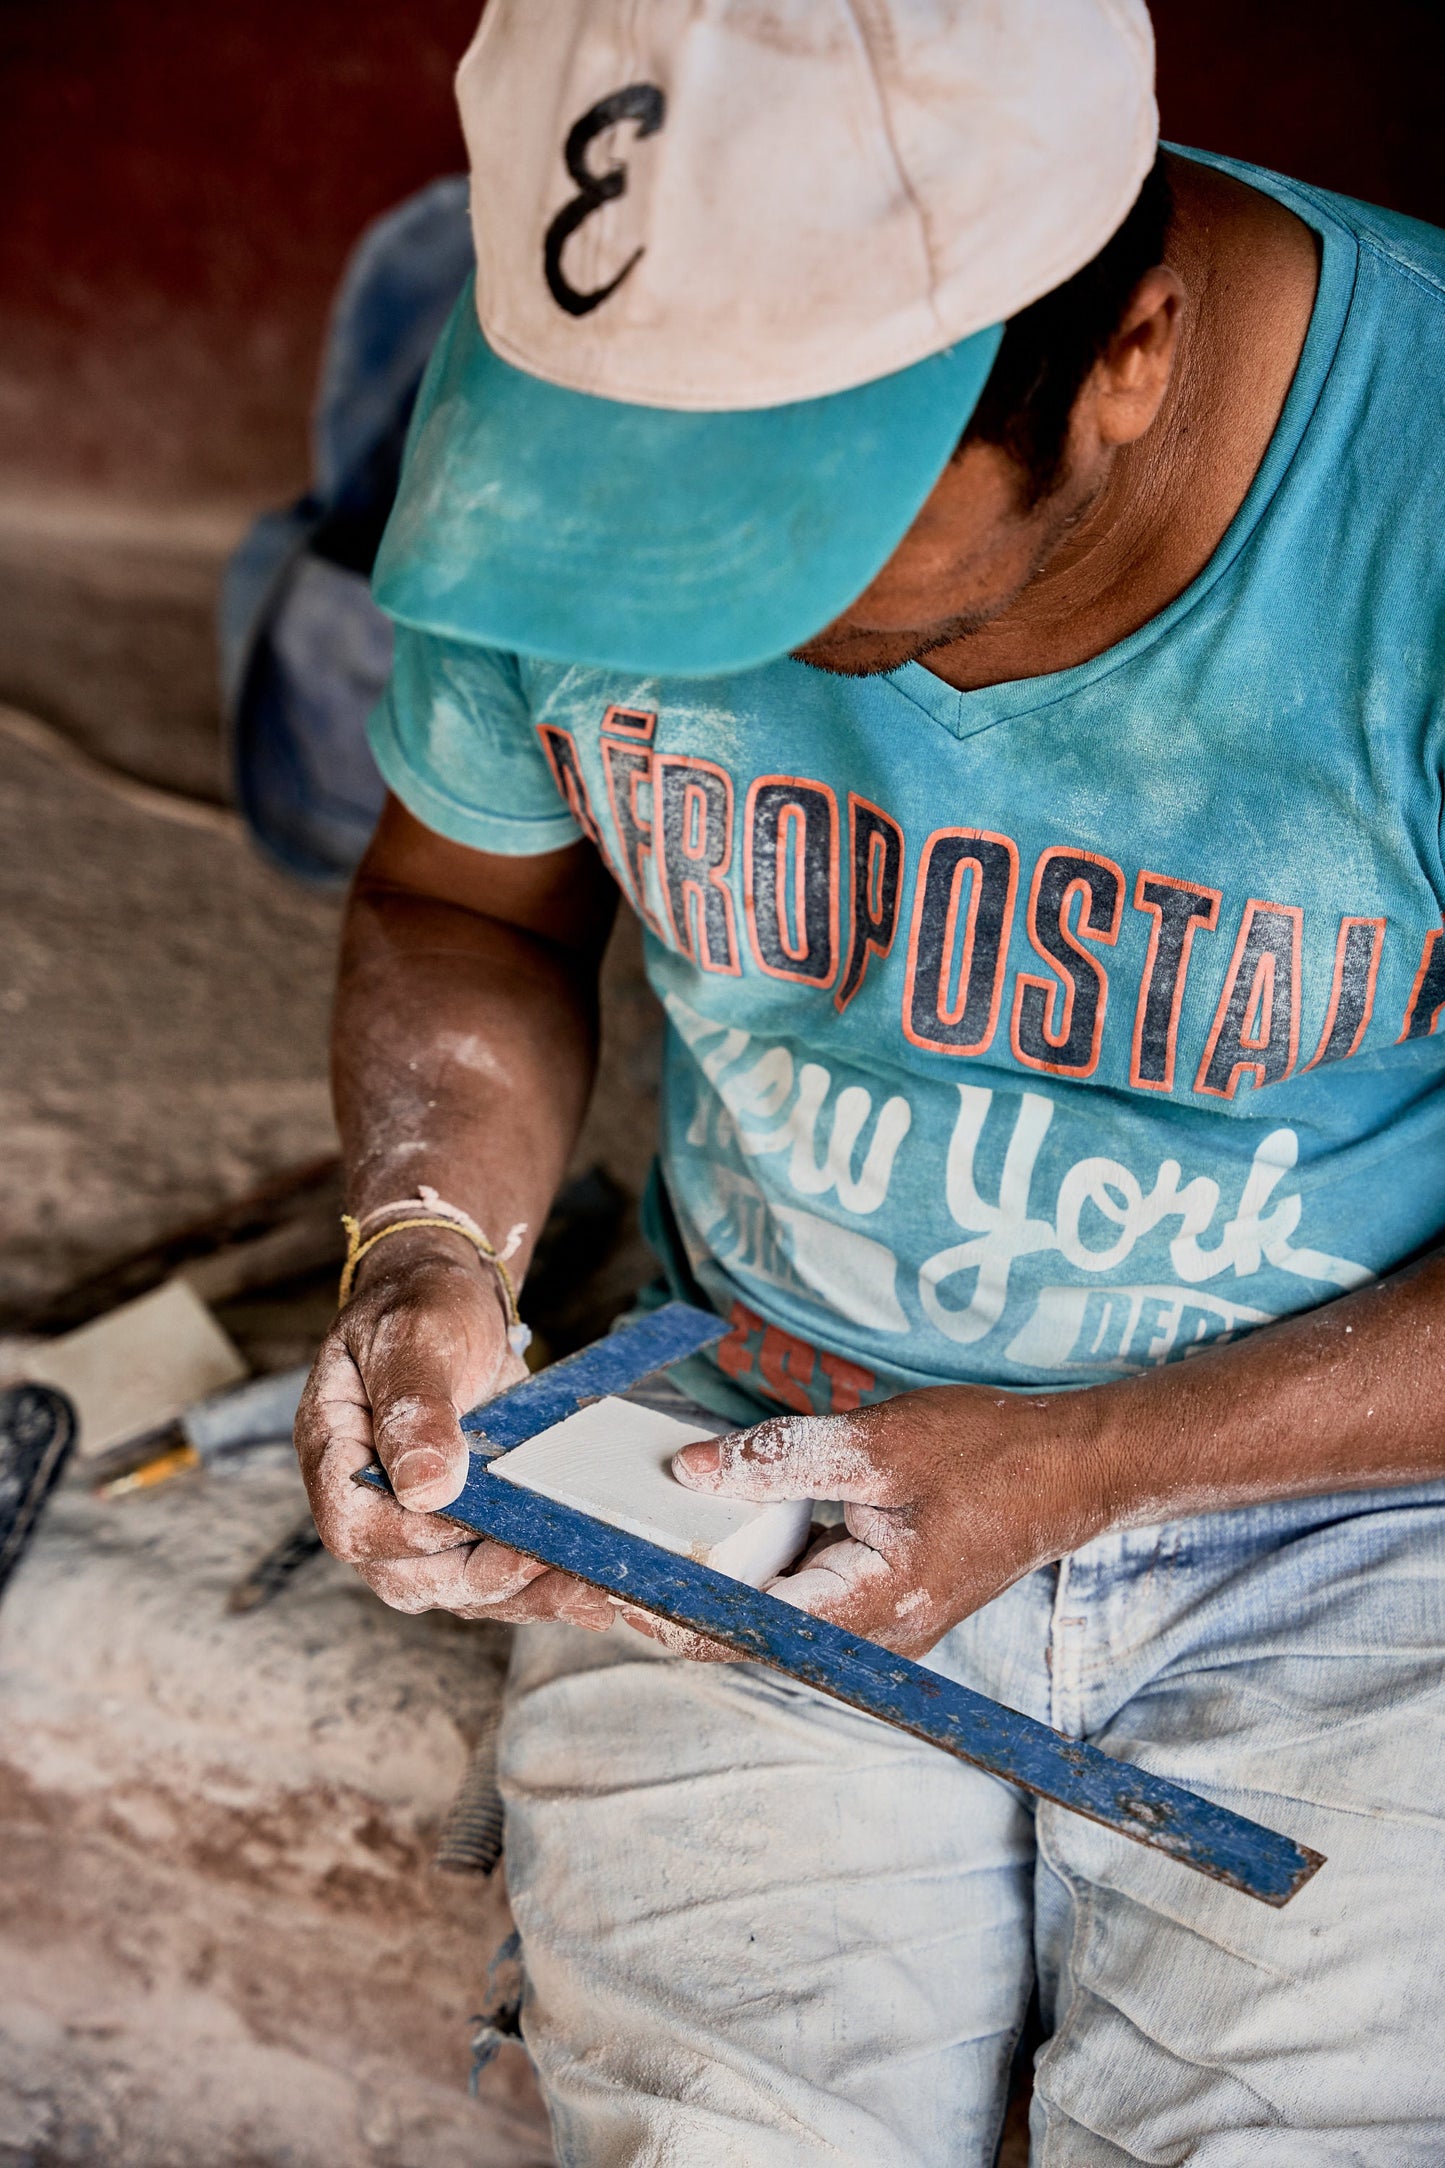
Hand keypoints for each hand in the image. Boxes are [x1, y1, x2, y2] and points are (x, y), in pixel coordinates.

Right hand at [294, 1229, 612, 1629]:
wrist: (452, 1297)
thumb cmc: (421, 1304)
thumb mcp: (414, 1338)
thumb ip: (413, 1410)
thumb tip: (425, 1490)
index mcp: (336, 1456)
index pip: (357, 1530)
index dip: (416, 1538)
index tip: (476, 1519)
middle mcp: (372, 1503)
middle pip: (411, 1577)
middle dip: (485, 1578)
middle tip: (551, 1556)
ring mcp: (418, 1522)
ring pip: (461, 1588)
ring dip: (524, 1595)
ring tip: (591, 1589)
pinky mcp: (465, 1526)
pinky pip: (495, 1575)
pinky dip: (542, 1587)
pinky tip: (594, 1591)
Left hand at [632, 1386, 1112, 1660]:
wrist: (1074, 1473)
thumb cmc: (990, 1456)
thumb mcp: (880, 1443)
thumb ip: (783, 1457)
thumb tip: (693, 1470)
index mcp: (864, 1612)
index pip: (730, 1627)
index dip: (651, 1605)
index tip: (586, 1577)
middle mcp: (861, 1640)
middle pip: (732, 1633)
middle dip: (653, 1602)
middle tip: (575, 1565)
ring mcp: (868, 1629)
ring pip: (754, 1620)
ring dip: (688, 1590)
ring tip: (612, 1553)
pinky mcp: (871, 1604)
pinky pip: (785, 1599)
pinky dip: (733, 1574)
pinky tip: (692, 1539)